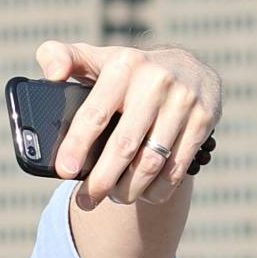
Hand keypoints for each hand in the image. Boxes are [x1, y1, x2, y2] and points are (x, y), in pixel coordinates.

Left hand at [34, 38, 222, 204]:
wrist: (187, 67)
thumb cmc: (128, 72)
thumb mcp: (96, 58)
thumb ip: (61, 57)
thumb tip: (52, 73)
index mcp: (123, 67)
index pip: (95, 112)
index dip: (77, 144)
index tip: (65, 171)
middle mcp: (155, 81)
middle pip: (123, 146)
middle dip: (101, 181)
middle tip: (86, 200)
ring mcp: (183, 101)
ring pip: (151, 163)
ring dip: (129, 190)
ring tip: (114, 197)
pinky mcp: (204, 119)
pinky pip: (177, 168)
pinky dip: (158, 189)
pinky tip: (144, 193)